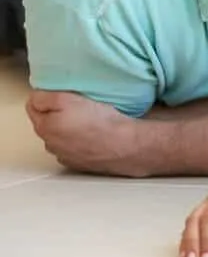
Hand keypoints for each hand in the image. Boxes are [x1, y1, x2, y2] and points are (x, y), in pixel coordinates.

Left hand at [25, 90, 142, 176]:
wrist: (125, 145)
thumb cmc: (98, 121)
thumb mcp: (66, 99)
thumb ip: (44, 97)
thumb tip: (36, 97)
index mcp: (44, 127)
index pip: (33, 107)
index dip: (46, 96)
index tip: (62, 93)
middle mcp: (51, 145)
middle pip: (47, 123)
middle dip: (57, 113)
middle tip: (78, 105)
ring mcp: (66, 156)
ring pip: (62, 137)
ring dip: (70, 129)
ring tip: (89, 120)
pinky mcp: (82, 164)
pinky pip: (76, 148)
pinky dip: (81, 141)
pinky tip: (95, 135)